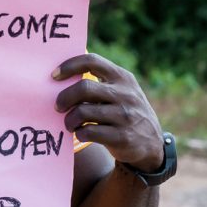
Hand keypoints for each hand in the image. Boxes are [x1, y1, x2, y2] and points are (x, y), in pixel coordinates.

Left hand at [53, 53, 163, 171]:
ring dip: (69, 120)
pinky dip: (80, 133)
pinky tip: (81, 133)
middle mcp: (125, 94)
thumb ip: (101, 82)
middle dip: (64, 98)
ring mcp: (124, 116)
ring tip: (69, 124)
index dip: (69, 66)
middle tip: (58, 107)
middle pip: (83, 89)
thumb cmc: (125, 113)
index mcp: (122, 78)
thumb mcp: (122, 91)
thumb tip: (62, 78)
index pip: (92, 61)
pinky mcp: (122, 137)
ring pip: (82, 112)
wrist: (151, 144)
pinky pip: (89, 132)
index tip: (54, 76)